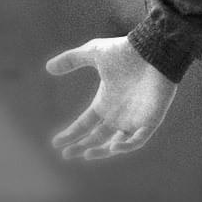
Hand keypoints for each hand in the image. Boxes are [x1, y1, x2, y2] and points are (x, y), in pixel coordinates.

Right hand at [45, 36, 178, 160]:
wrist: (152, 48)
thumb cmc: (125, 50)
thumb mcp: (93, 53)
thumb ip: (71, 60)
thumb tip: (48, 67)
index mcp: (105, 102)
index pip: (86, 124)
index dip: (72, 134)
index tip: (56, 143)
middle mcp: (118, 114)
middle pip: (98, 138)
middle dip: (82, 146)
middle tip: (67, 154)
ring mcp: (135, 119)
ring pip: (117, 144)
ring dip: (103, 151)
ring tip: (87, 153)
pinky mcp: (151, 120)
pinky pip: (138, 140)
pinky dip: (127, 146)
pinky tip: (114, 147)